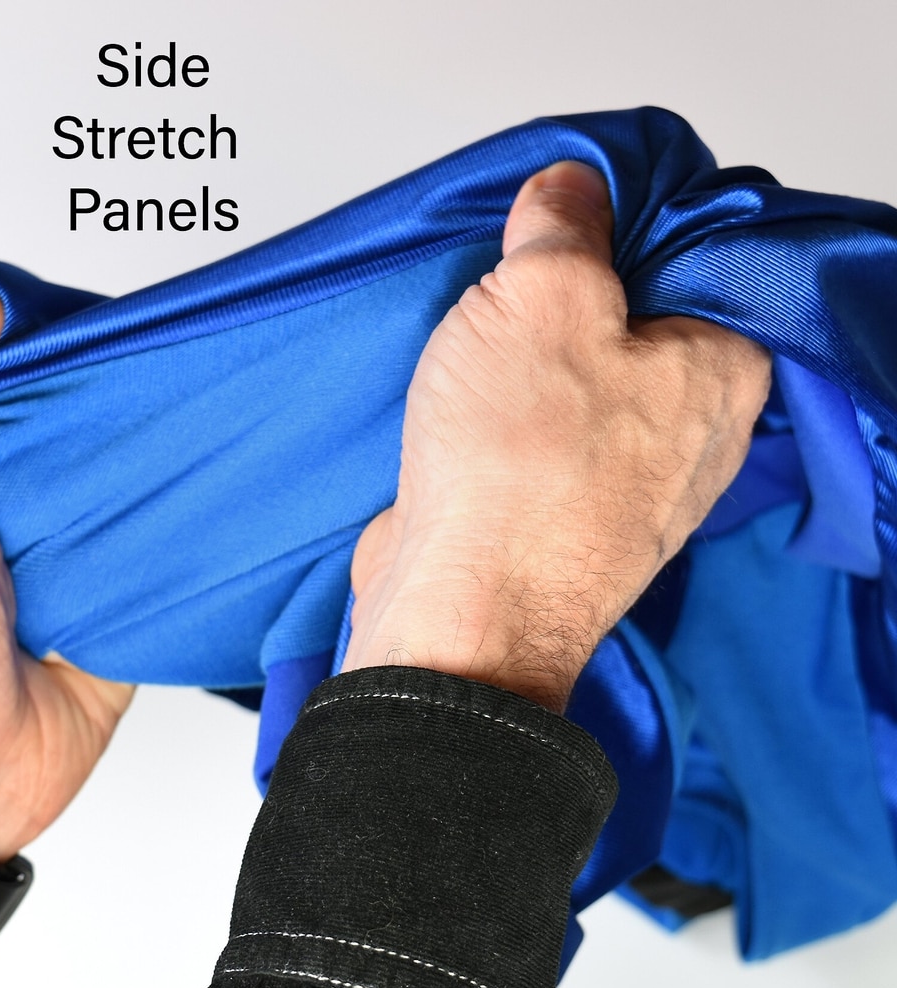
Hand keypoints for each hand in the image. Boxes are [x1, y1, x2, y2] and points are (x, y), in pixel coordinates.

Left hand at [0, 284, 133, 864]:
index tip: (49, 312)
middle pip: (34, 392)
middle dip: (83, 370)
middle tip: (133, 350)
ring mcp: (39, 527)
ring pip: (93, 446)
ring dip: (134, 427)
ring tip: (180, 395)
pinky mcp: (99, 569)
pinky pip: (142, 513)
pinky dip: (171, 492)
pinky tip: (200, 462)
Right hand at [342, 161, 771, 711]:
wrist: (462, 607)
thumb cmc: (518, 466)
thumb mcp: (542, 295)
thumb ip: (564, 225)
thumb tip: (568, 190)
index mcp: (720, 370)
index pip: (694, 260)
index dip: (620, 224)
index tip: (556, 218)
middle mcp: (688, 435)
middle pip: (627, 323)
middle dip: (558, 296)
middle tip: (501, 282)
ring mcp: (622, 487)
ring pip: (572, 386)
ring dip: (519, 362)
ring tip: (470, 350)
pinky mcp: (558, 521)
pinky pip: (533, 441)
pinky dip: (498, 419)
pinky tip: (459, 410)